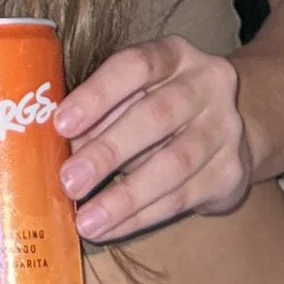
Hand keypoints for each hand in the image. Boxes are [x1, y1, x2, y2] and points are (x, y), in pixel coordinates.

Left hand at [54, 37, 252, 241]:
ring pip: (173, 164)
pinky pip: (182, 197)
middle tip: (68, 181)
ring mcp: (226, 128)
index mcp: (174, 55)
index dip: (97, 94)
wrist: (229, 131)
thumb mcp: (133, 98)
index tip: (60, 124)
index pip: (136, 65)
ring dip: (125, 196)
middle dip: (107, 151)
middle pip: (157, 115)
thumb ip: (99, 115)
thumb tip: (51, 150)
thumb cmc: (160, 110)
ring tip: (87, 220)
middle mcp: (208, 83)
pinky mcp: (231, 171)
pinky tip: (110, 228)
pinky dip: (141, 216)